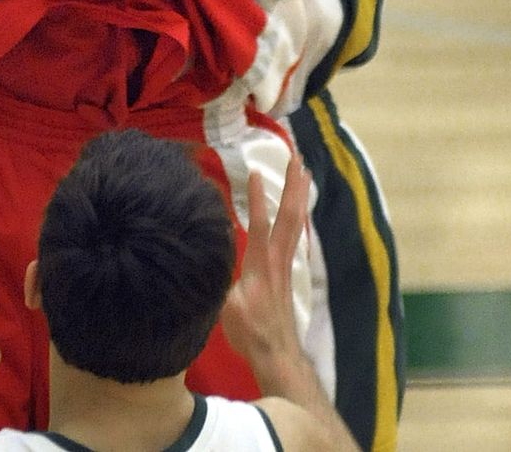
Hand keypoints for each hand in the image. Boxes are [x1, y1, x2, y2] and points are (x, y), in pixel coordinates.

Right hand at [219, 155, 312, 389]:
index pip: (261, 225)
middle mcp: (277, 258)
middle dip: (293, 185)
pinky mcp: (287, 270)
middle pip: (289, 215)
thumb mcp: (228, 308)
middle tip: (297, 158)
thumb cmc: (249, 331)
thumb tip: (206, 255)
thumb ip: (220, 280)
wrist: (276, 353)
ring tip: (304, 171)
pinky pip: (295, 233)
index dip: (259, 200)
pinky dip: (298, 213)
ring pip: (296, 222)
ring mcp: (285, 263)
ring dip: (300, 194)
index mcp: (261, 265)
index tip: (255, 172)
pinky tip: (299, 206)